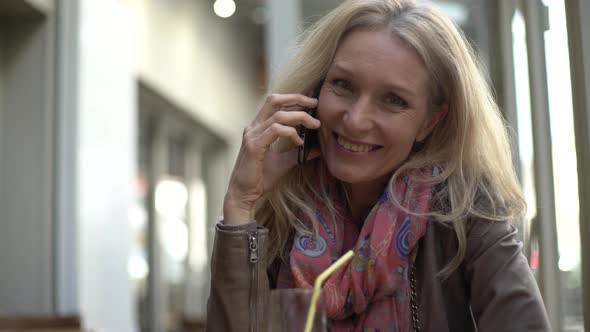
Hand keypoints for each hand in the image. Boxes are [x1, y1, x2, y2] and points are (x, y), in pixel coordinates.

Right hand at [224, 93, 320, 224]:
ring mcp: (252, 135)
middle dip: (297, 98)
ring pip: (278, 115)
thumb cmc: (261, 178)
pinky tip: (299, 142)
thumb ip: (298, 153)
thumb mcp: (285, 162)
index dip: (294, 99)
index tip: (312, 104)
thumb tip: (317, 148)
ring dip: (300, 117)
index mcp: (258, 128)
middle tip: (315, 104)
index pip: (275, 104)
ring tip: (314, 125)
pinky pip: (275, 130)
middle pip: (274, 100)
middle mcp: (253, 127)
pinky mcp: (254, 146)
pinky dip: (290, 133)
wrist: (245, 195)